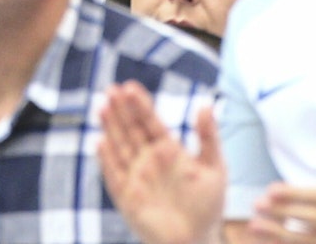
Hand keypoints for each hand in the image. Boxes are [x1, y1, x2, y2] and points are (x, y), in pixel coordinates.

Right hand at [99, 81, 224, 243]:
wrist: (196, 241)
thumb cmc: (207, 206)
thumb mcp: (215, 167)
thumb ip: (208, 137)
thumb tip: (206, 104)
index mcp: (167, 149)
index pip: (149, 121)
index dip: (140, 104)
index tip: (130, 86)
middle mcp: (148, 159)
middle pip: (131, 129)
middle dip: (121, 110)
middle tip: (111, 89)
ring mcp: (135, 176)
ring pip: (119, 146)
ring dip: (110, 128)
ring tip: (103, 107)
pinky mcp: (126, 196)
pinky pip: (114, 175)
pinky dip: (107, 160)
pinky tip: (100, 142)